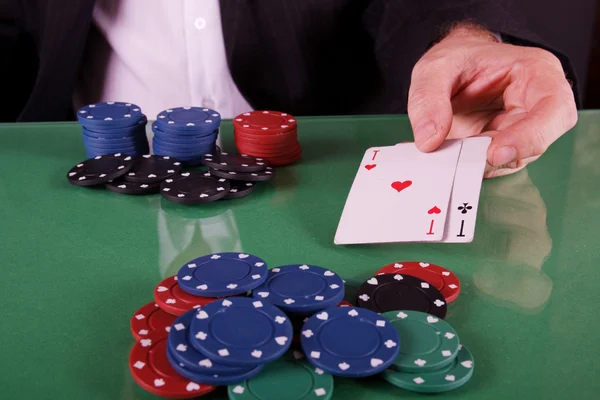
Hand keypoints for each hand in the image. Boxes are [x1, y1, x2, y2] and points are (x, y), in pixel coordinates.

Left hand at [407, 23, 577, 177]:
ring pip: (510, 161)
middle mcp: (536, 105)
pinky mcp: (501, 148)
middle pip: (535, 143)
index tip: (494, 152)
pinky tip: (446, 158)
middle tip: (461, 161)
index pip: (553, 109)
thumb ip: (428, 99)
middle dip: (497, 156)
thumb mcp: (434, 68)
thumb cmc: (456, 58)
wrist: (451, 67)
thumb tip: (428, 140)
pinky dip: (467, 167)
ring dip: (477, 164)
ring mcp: (520, 131)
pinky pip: (489, 166)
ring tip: (446, 154)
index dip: (530, 136)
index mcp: (535, 73)